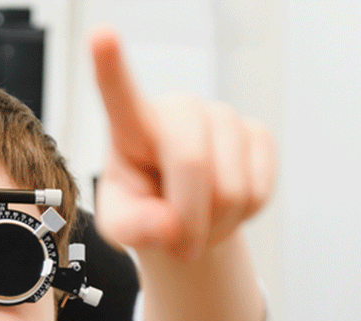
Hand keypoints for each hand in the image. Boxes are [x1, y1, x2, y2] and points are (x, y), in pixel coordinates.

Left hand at [90, 26, 275, 260]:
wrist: (183, 218)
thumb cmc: (142, 211)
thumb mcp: (121, 228)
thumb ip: (133, 229)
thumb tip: (170, 226)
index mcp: (131, 126)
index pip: (119, 94)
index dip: (111, 66)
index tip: (100, 35)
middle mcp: (179, 110)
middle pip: (192, 164)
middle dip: (189, 219)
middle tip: (178, 245)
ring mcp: (222, 117)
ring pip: (232, 188)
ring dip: (216, 223)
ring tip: (198, 220)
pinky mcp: (258, 135)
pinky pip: (259, 190)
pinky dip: (242, 217)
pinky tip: (223, 208)